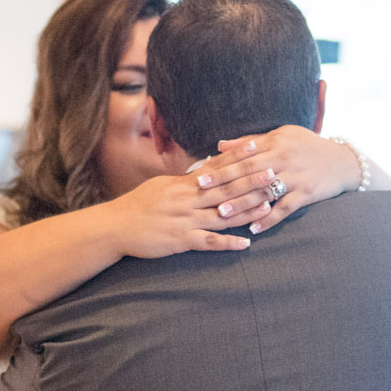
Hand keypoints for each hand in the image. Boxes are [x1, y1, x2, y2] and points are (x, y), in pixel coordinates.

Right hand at [104, 173, 264, 257]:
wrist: (116, 225)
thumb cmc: (139, 205)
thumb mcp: (162, 185)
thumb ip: (186, 180)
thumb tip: (206, 168)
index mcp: (183, 184)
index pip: (215, 166)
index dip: (237, 157)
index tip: (257, 146)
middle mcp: (187, 199)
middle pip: (225, 188)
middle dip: (251, 181)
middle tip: (273, 173)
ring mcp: (185, 220)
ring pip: (222, 214)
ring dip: (247, 210)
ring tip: (268, 206)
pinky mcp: (181, 240)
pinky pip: (209, 241)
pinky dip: (228, 242)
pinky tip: (246, 243)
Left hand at [194, 128, 362, 235]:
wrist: (344, 161)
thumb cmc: (309, 145)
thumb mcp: (282, 135)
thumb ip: (251, 141)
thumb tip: (221, 145)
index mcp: (275, 143)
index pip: (243, 155)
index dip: (221, 165)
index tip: (200, 174)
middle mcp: (284, 160)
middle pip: (249, 172)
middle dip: (224, 183)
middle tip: (203, 192)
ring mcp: (296, 178)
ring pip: (264, 192)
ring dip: (242, 204)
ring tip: (222, 214)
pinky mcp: (307, 194)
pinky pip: (285, 208)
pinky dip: (269, 219)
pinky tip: (254, 229)